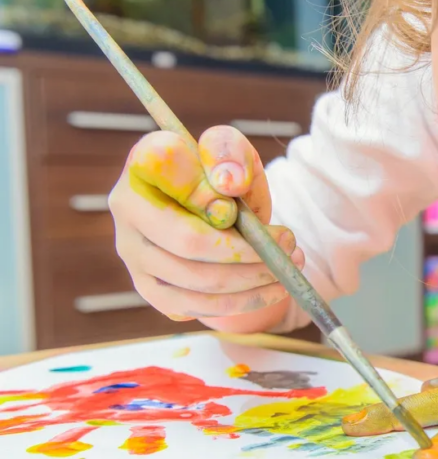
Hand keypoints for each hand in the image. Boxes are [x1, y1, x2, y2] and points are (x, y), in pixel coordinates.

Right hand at [108, 126, 301, 325]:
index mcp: (143, 163)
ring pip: (198, 282)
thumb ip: (230, 152)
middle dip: (249, 250)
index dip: (210, 192)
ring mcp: (134, 254)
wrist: (214, 209)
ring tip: (288, 266)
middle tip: (289, 245)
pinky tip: (273, 287)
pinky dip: (244, 301)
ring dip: (254, 278)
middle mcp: (127, 210)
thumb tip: (228, 185)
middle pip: (189, 243)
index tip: (243, 204)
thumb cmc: (222, 176)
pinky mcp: (151, 289)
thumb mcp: (233, 151)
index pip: (168, 174)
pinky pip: (199, 307)